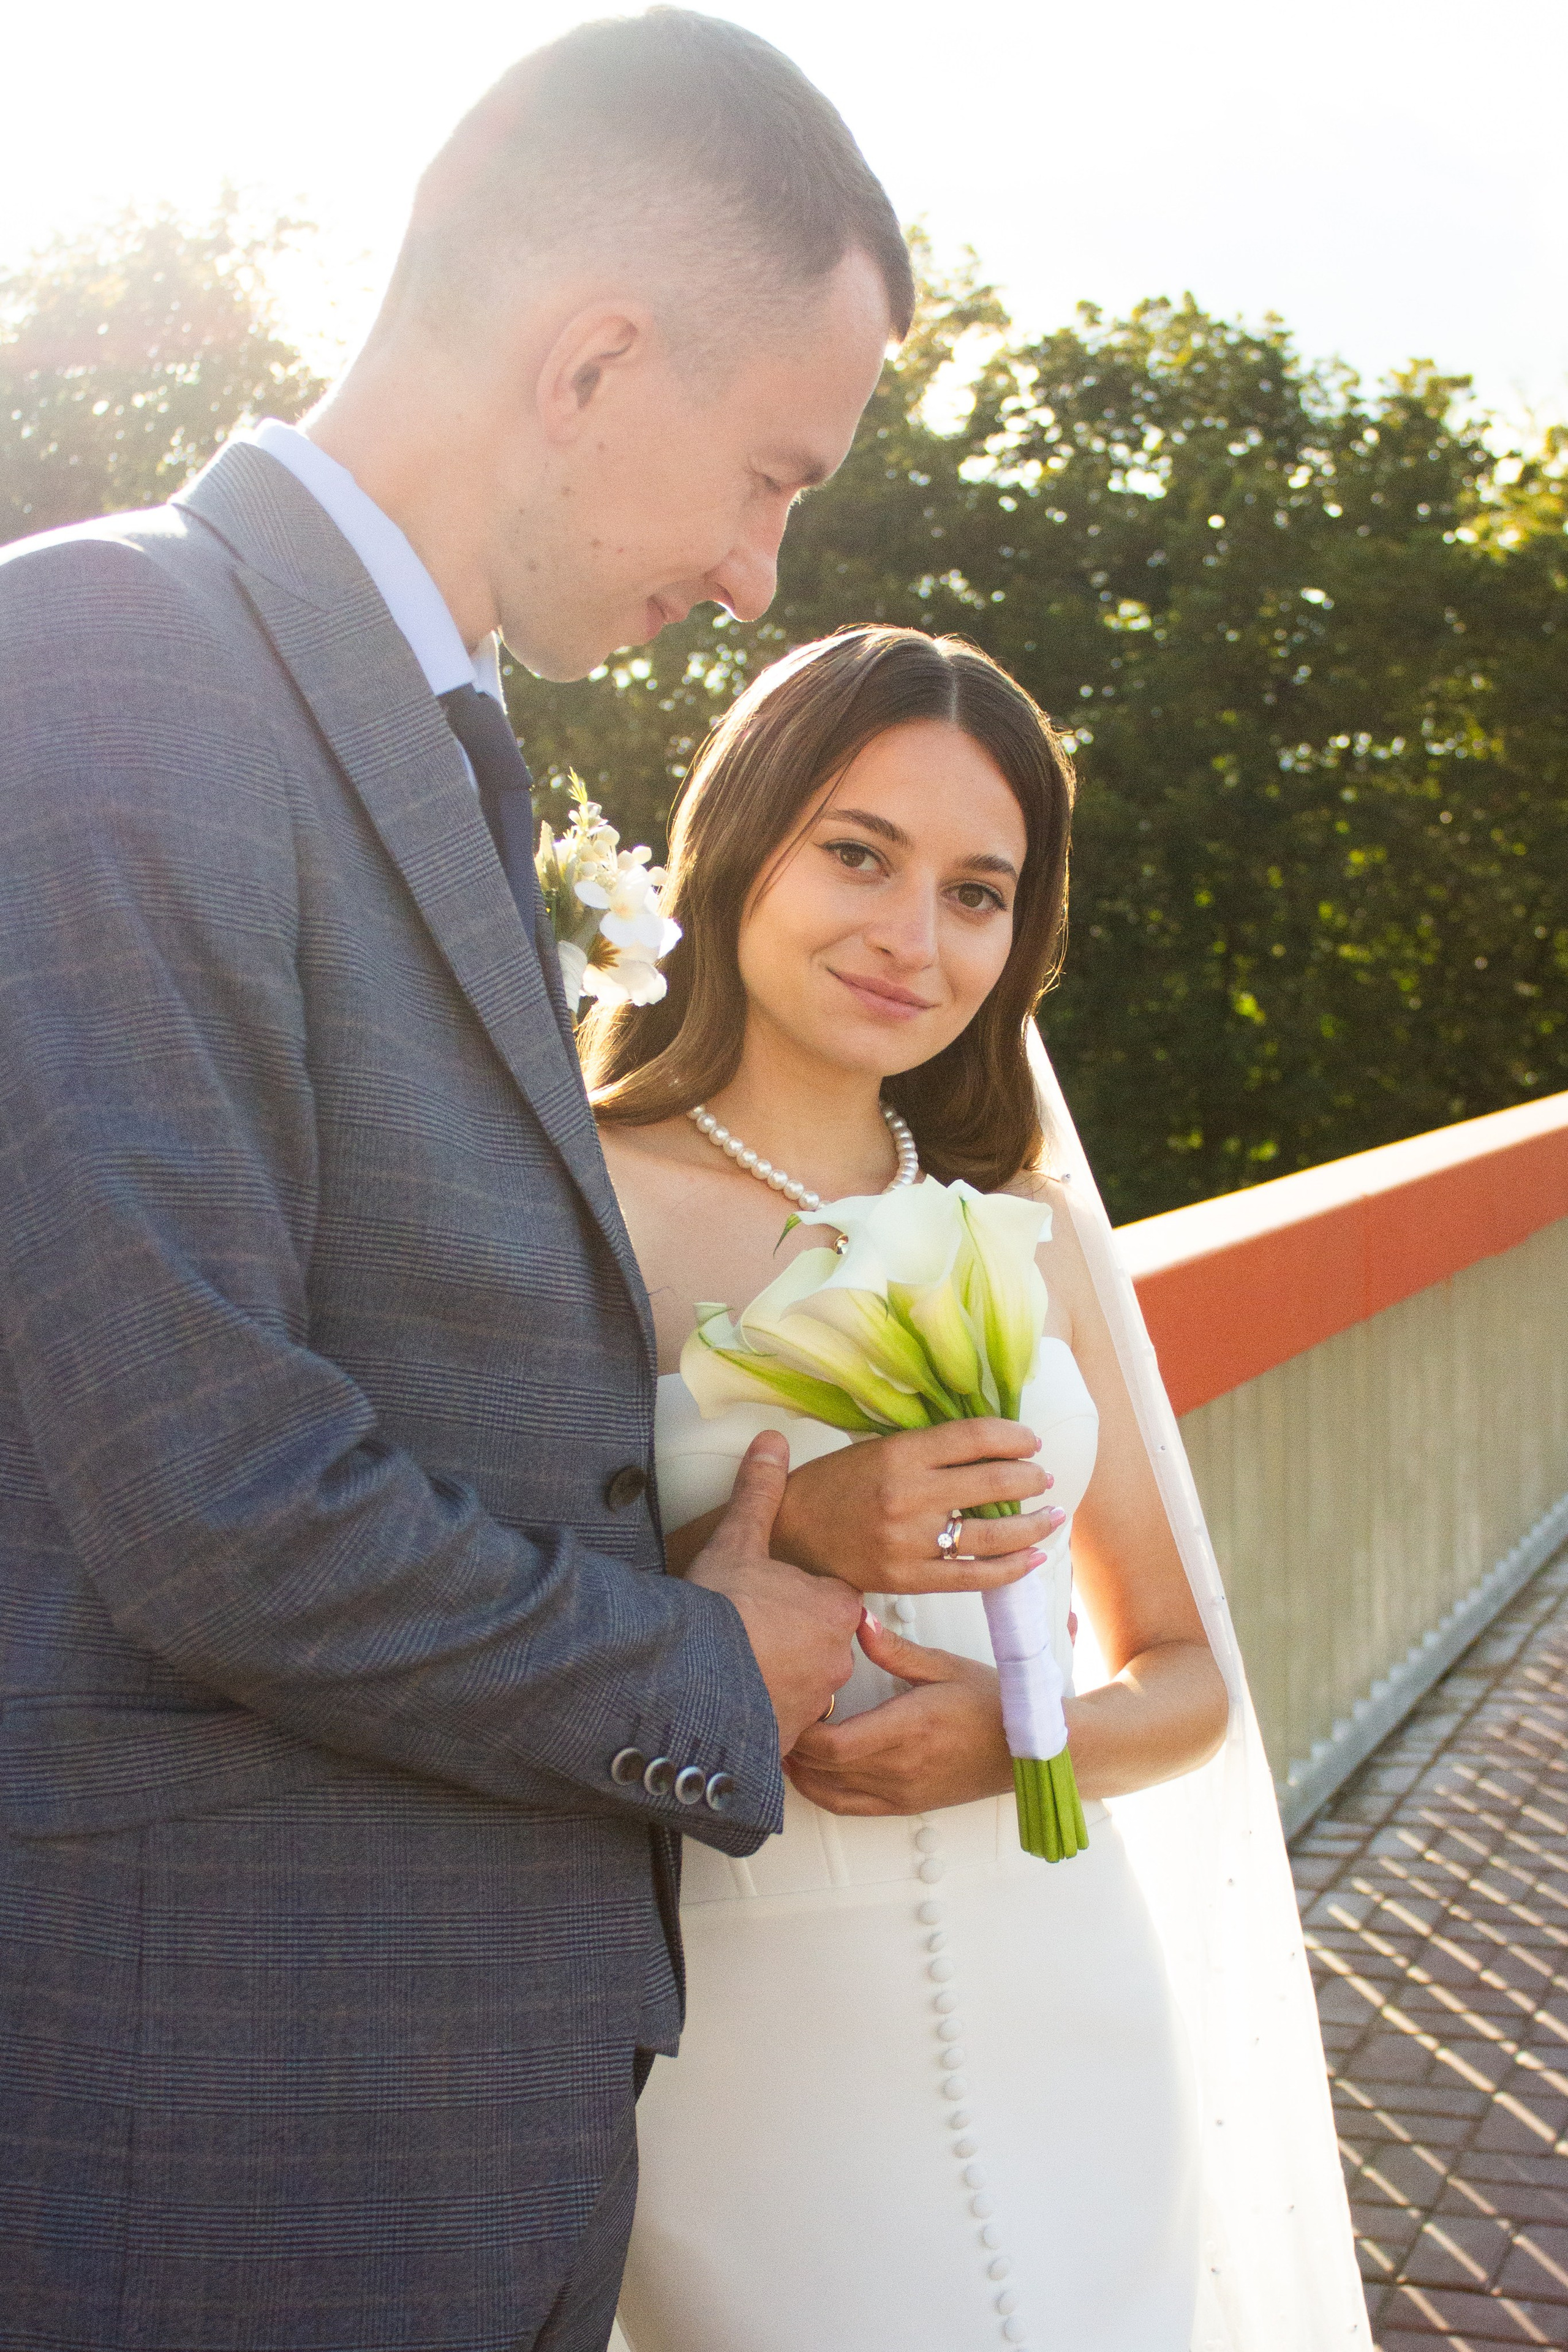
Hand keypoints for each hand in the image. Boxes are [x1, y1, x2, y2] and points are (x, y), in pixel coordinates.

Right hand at [686, 1431, 862, 1755]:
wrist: (691, 1677)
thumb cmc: (720, 1608)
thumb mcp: (738, 1539)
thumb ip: (760, 1491)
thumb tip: (771, 1443)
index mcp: (835, 1606)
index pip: (830, 1598)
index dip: (796, 1595)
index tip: (766, 1597)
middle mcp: (837, 1658)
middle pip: (819, 1643)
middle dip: (789, 1639)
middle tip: (746, 1629)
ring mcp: (815, 1702)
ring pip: (802, 1683)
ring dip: (775, 1676)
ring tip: (734, 1664)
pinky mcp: (789, 1737)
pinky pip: (780, 1720)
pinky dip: (759, 1712)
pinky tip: (729, 1699)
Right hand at [771, 1420, 1063, 1594]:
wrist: (790, 1536)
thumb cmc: (833, 1486)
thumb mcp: (875, 1449)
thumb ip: (927, 1448)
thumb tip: (989, 1446)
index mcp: (899, 1454)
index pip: (974, 1437)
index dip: (1013, 1436)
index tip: (1030, 1440)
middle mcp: (908, 1495)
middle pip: (993, 1482)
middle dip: (1030, 1478)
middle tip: (1043, 1478)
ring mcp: (910, 1541)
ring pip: (992, 1534)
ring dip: (1034, 1524)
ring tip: (1053, 1516)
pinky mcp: (908, 1579)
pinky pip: (973, 1577)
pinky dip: (1010, 1568)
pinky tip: (1032, 1557)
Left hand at [784, 1613, 1014, 1815]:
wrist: (1026, 1751)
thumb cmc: (991, 1705)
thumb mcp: (943, 1666)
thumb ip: (894, 1648)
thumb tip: (858, 1622)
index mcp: (909, 1727)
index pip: (835, 1744)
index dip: (803, 1731)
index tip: (792, 1700)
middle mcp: (901, 1767)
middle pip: (824, 1768)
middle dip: (792, 1745)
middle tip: (778, 1714)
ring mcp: (901, 1791)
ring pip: (829, 1791)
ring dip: (800, 1770)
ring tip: (784, 1741)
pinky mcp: (904, 1805)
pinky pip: (848, 1807)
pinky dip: (820, 1792)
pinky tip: (808, 1771)